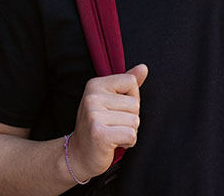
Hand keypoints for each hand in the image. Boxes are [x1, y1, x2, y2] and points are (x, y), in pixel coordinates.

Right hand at [67, 64, 147, 180]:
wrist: (79, 155)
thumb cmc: (99, 126)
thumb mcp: (111, 100)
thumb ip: (128, 84)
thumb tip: (144, 67)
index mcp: (95, 85)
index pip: (131, 81)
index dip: (131, 98)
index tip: (116, 108)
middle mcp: (92, 97)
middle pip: (135, 103)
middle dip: (130, 118)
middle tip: (112, 125)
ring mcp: (94, 115)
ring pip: (135, 121)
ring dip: (128, 131)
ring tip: (112, 133)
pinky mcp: (99, 134)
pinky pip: (131, 135)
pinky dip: (127, 142)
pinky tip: (113, 143)